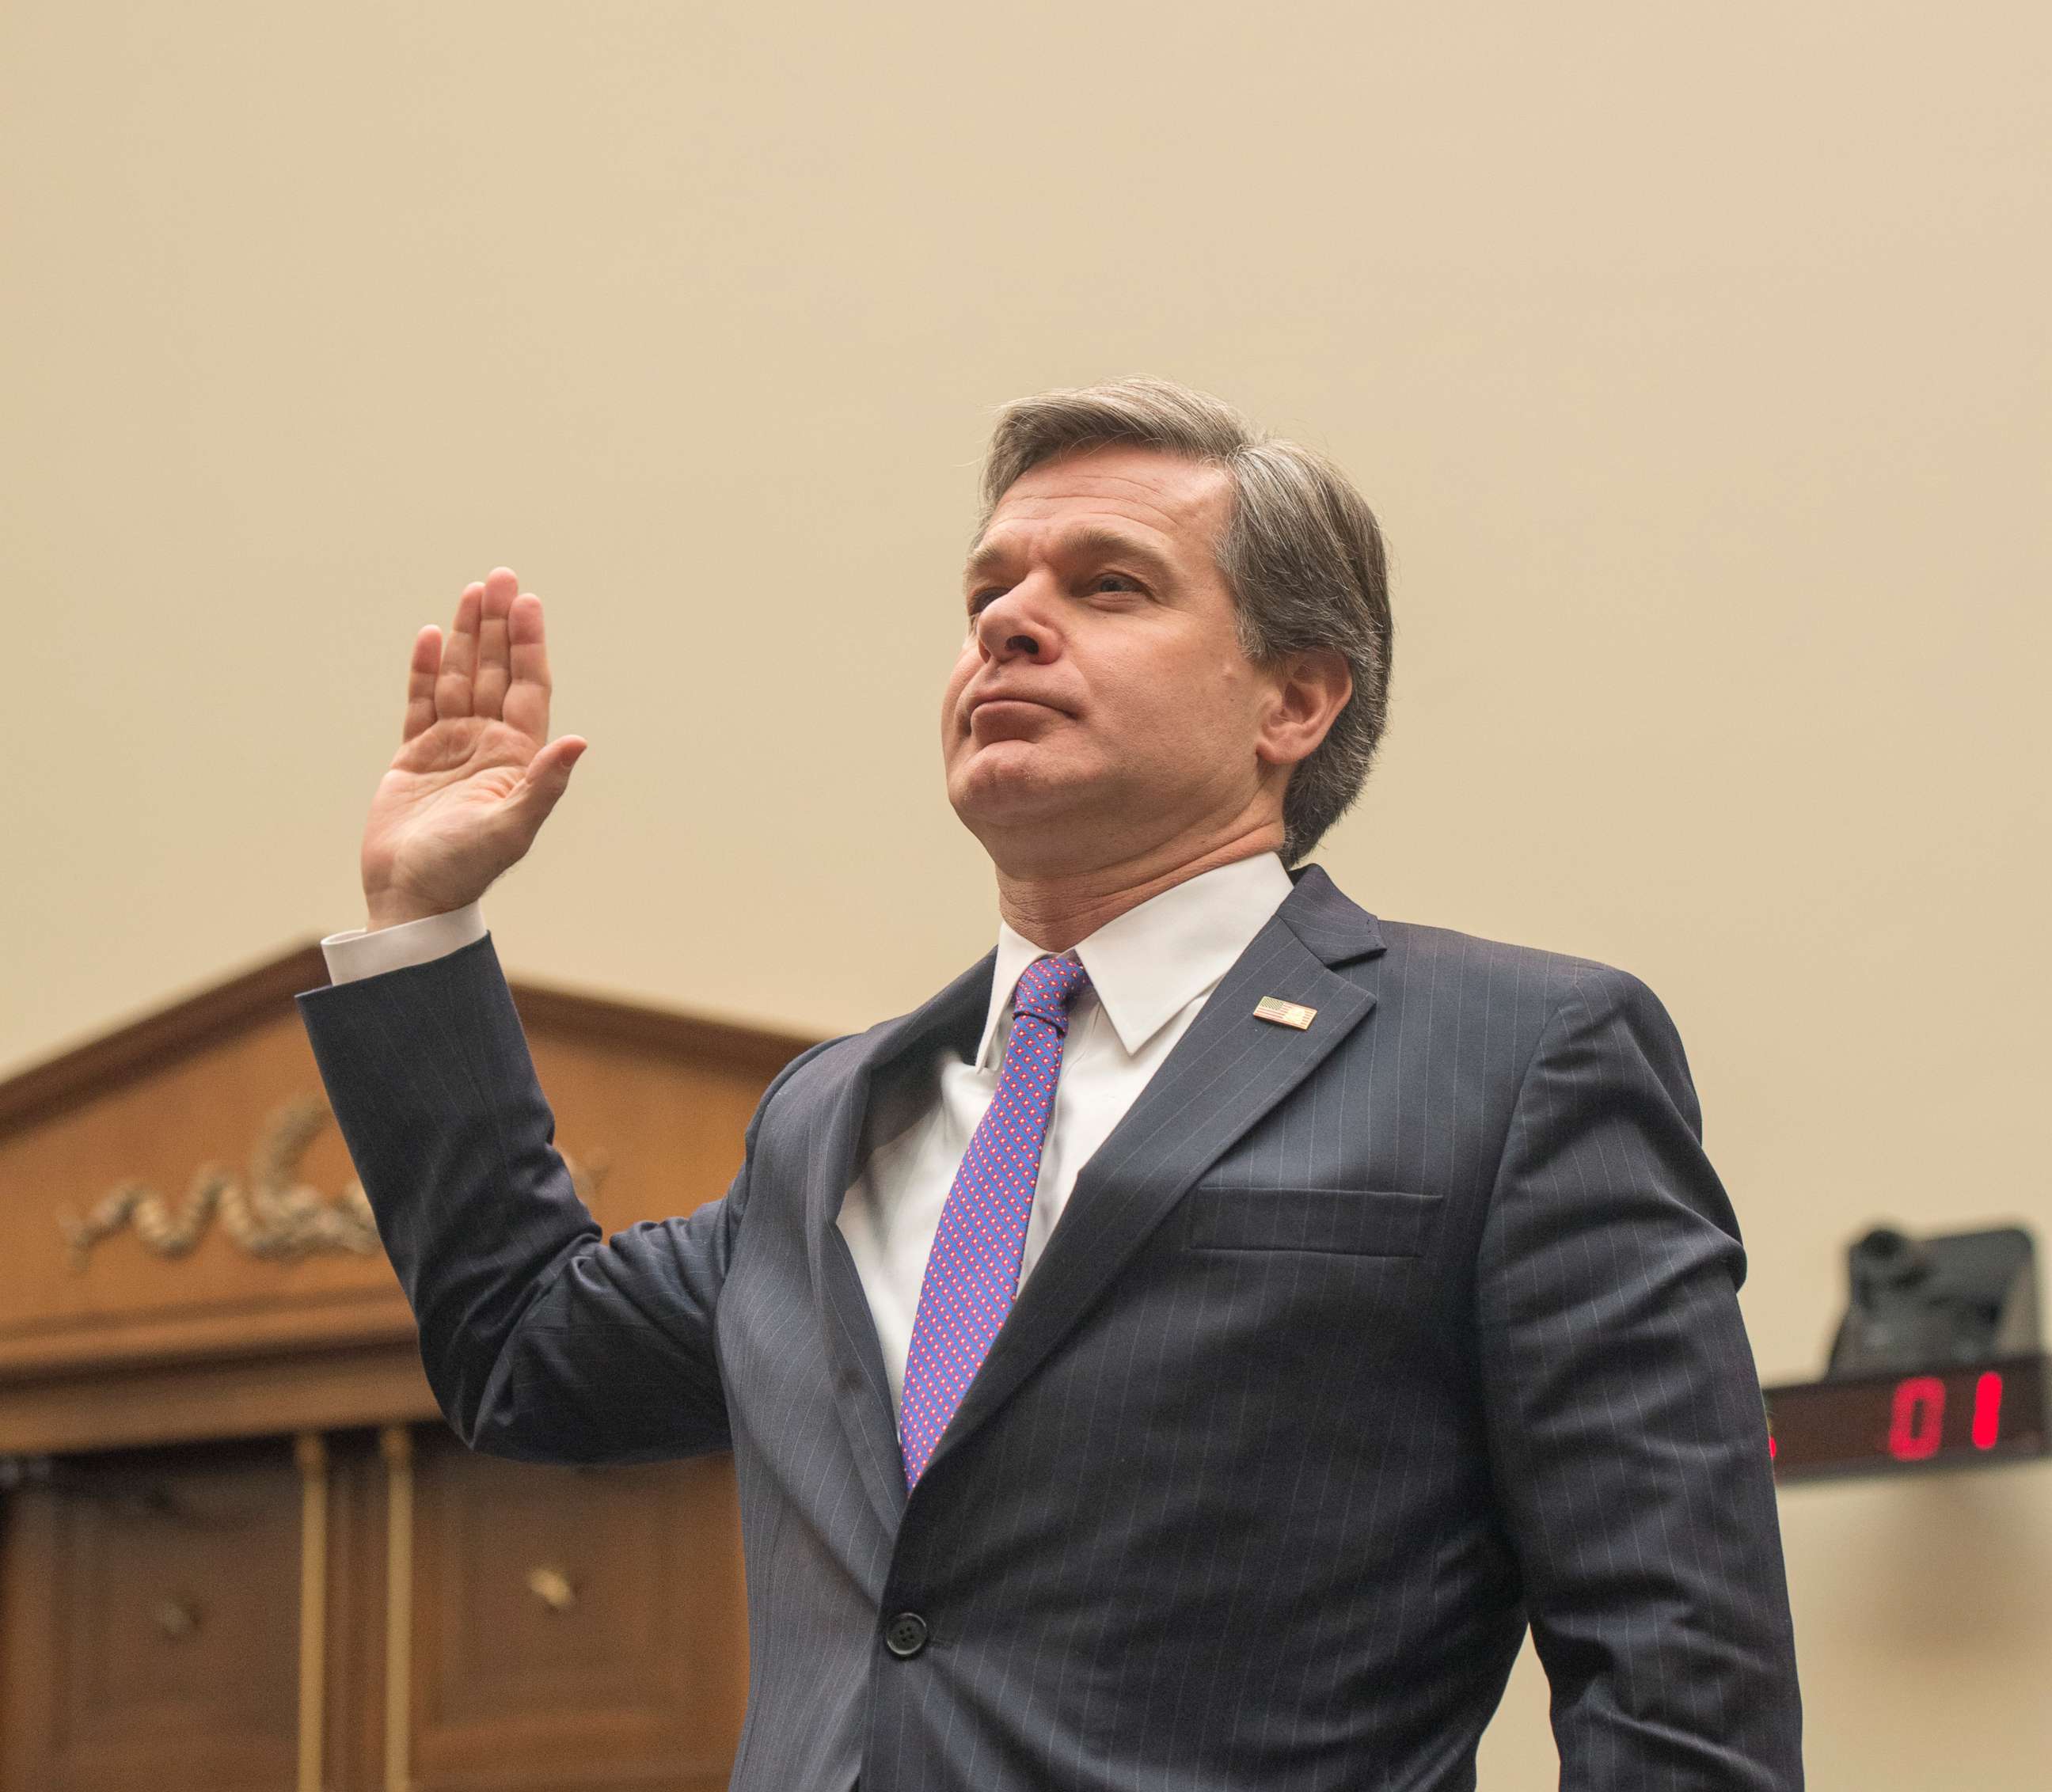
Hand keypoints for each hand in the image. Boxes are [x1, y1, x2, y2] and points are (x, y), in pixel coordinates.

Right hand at [358, 567, 587, 929]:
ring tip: (472, 591)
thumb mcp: (511, 826)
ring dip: (463, 636)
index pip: (526, 687)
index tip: (528, 602)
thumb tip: (579, 741)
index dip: (528, 644)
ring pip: (458, 678)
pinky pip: (419, 702)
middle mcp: (488, 745)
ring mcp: (451, 747)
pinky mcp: (414, 756)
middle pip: (494, 671)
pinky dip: (423, 670)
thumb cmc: (464, 869)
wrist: (412, 897)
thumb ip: (544, 782)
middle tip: (501, 576)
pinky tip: (428, 636)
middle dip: (498, 625)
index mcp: (517, 757)